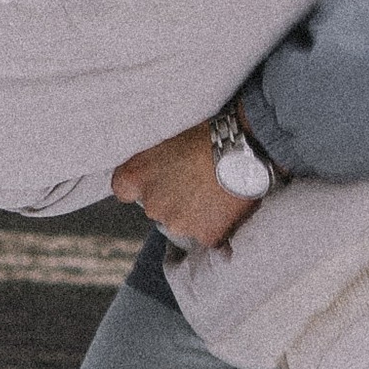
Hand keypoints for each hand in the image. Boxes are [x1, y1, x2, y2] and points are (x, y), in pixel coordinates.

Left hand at [111, 121, 250, 252]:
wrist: (245, 148)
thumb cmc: (207, 132)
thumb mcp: (168, 137)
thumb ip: (153, 159)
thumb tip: (156, 169)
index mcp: (137, 176)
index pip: (123, 189)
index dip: (140, 184)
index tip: (156, 177)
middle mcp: (152, 205)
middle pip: (157, 207)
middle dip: (173, 198)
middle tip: (197, 179)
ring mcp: (179, 223)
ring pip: (183, 222)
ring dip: (196, 212)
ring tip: (217, 190)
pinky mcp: (206, 236)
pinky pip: (210, 234)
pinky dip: (218, 225)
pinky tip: (229, 205)